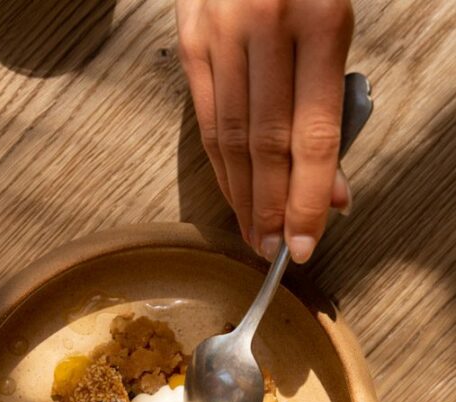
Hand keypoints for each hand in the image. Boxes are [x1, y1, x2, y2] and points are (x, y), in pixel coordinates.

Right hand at [176, 0, 353, 262]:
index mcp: (317, 21)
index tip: (303, 245)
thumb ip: (334, 106)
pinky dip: (219, 167)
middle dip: (270, 209)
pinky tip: (232, 196)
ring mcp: (219, 35)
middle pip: (263, 146)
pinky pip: (204, 118)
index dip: (307, 199)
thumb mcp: (338, 24)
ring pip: (227, 139)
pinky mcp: (190, 40)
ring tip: (254, 236)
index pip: (310, 135)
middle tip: (273, 251)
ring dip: (242, 198)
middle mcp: (263, 29)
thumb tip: (333, 191)